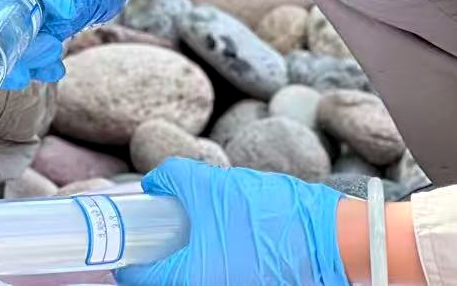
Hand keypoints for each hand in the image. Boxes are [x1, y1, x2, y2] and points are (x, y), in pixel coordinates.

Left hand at [116, 159, 348, 285]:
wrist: (328, 241)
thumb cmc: (268, 216)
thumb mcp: (212, 185)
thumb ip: (174, 180)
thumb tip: (153, 184)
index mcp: (185, 280)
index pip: (135, 279)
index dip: (129, 251)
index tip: (132, 231)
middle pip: (163, 281)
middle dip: (160, 254)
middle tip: (164, 226)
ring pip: (189, 278)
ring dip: (186, 256)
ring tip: (199, 227)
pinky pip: (214, 277)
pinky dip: (210, 262)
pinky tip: (225, 237)